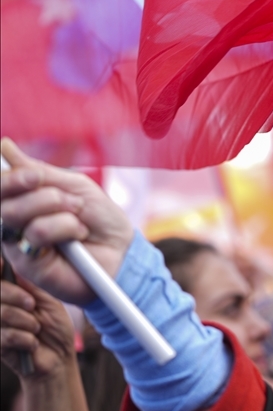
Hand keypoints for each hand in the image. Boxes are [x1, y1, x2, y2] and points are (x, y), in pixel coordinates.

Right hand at [0, 273, 75, 380]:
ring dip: (24, 321)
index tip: (0, 264)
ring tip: (36, 328)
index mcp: (11, 296)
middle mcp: (1, 308)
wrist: (59, 359)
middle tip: (32, 305)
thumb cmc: (55, 329)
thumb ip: (31, 285)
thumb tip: (16, 264)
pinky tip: (32, 343)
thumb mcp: (48, 301)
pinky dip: (25, 338)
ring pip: (0, 314)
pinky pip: (5, 335)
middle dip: (14, 296)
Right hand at [1, 139, 133, 304]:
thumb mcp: (73, 187)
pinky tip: (77, 236)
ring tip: (78, 216)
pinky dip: (64, 227)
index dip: (8, 177)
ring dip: (57, 207)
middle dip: (40, 192)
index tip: (35, 175)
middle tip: (69, 198)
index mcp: (21, 200)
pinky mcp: (26, 264)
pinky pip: (34, 234)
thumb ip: (39, 172)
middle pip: (1, 198)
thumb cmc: (99, 218)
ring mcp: (16, 243)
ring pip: (13, 214)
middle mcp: (12, 221)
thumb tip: (4, 146)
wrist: (122, 250)